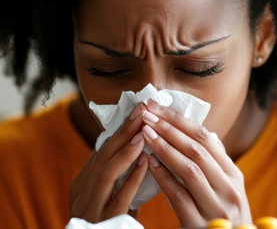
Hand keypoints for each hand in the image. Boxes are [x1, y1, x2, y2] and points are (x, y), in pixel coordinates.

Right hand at [70, 104, 148, 222]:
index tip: (140, 109)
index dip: (122, 128)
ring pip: (105, 173)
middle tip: (143, 111)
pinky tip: (145, 163)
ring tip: (144, 133)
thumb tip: (140, 141)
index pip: (103, 149)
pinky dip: (131, 178)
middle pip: (102, 154)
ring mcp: (89, 207)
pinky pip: (118, 197)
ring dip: (126, 151)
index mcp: (84, 181)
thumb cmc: (114, 218)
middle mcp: (81, 191)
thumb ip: (120, 171)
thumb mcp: (112, 192)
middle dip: (124, 131)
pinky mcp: (103, 221)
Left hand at [141, 99, 251, 227]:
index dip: (180, 121)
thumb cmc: (226, 217)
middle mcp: (229, 189)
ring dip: (165, 148)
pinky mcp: (199, 225)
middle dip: (169, 129)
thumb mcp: (229, 189)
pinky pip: (179, 196)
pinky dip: (164, 177)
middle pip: (197, 150)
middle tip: (148, 114)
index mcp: (234, 176)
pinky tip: (150, 163)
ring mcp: (216, 208)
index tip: (159, 108)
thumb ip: (218, 164)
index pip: (207, 138)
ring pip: (189, 170)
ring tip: (146, 133)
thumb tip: (209, 136)